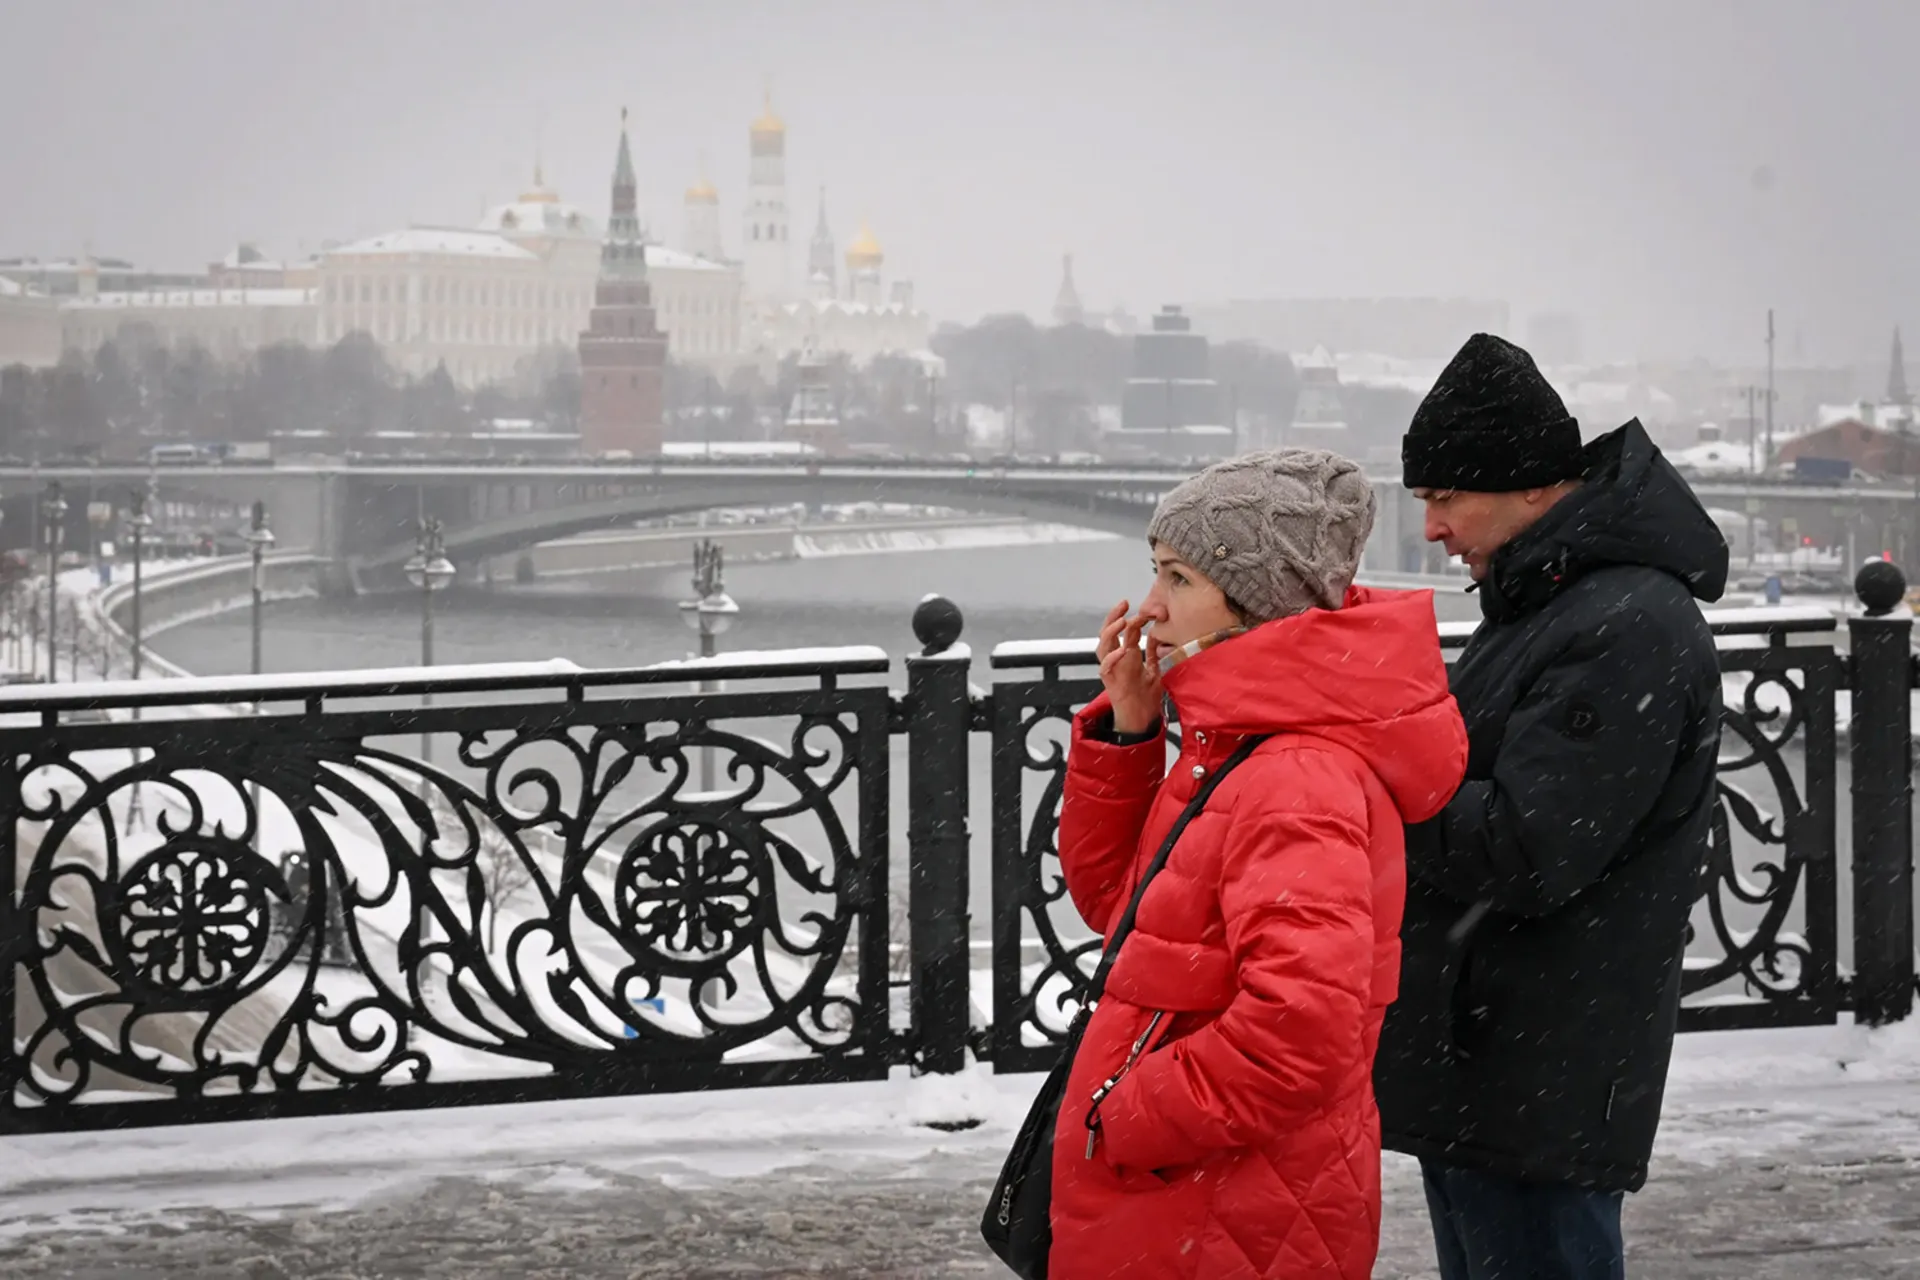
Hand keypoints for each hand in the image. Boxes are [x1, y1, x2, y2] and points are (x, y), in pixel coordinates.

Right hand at [1096, 600, 1163, 736]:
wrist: (1142, 719)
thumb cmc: (1145, 697)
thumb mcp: (1153, 669)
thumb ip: (1152, 653)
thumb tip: (1155, 634)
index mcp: (1126, 656)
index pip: (1125, 632)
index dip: (1132, 619)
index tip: (1143, 610)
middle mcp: (1116, 660)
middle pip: (1108, 633)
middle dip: (1113, 617)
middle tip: (1122, 604)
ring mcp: (1112, 670)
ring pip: (1102, 647)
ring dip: (1110, 633)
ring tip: (1121, 622)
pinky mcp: (1110, 683)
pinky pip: (1105, 668)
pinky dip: (1112, 658)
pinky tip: (1122, 650)